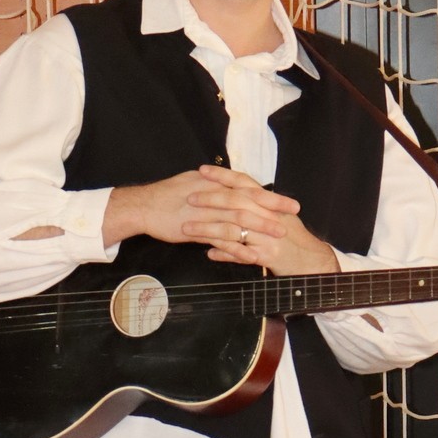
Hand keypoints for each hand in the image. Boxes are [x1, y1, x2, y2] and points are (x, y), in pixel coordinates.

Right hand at [103, 166, 336, 276]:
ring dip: (260, 227)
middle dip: (273, 209)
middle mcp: (212, 193)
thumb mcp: (195, 184)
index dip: (271, 195)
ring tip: (279, 235)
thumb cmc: (169, 196)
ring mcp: (204, 211)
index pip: (248, 186)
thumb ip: (217, 187)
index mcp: (214, 182)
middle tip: (293, 217)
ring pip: (238, 218)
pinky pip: (220, 239)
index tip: (290, 202)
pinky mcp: (196, 228)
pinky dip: (238, 247)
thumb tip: (235, 187)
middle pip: (248, 200)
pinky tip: (252, 255)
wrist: (143, 206)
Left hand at [197, 165, 338, 276]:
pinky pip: (240, 254)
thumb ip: (260, 205)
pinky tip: (209, 253)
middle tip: (189, 198)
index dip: (223, 175)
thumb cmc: (293, 239)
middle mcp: (269, 216)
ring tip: (187, 229)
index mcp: (270, 204)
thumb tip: (239, 192)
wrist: (311, 262)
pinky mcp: (267, 255)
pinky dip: (224, 254)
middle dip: (210, 199)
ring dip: (207, 229)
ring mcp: (268, 236)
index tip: (202, 170)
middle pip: (236, 202)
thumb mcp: (279, 217)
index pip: (244, 183)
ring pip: (232, 228)